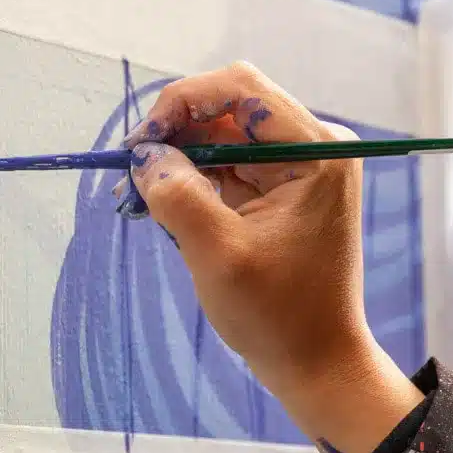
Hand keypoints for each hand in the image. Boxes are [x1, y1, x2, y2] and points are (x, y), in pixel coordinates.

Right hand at [118, 62, 422, 452]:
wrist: (318, 363)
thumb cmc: (278, 315)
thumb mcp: (217, 254)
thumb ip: (178, 195)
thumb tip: (145, 155)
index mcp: (317, 150)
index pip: (242, 89)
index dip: (184, 102)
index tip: (143, 142)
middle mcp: (316, 146)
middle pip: (232, 108)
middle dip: (179, 132)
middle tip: (134, 171)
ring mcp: (302, 167)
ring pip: (226, 136)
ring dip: (183, 158)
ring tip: (143, 195)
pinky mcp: (286, 190)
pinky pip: (232, 165)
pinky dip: (197, 179)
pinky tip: (167, 206)